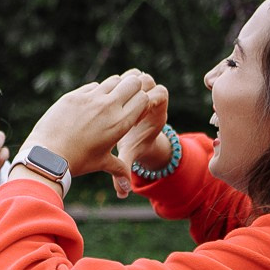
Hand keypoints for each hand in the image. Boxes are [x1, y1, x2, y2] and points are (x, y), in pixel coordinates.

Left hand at [20, 69, 154, 182]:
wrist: (48, 156)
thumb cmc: (78, 161)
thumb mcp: (102, 164)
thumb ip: (119, 171)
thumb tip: (125, 191)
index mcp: (120, 122)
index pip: (144, 97)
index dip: (142, 101)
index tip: (134, 111)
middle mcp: (108, 106)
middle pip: (132, 82)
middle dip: (132, 88)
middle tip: (124, 100)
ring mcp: (90, 98)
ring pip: (112, 80)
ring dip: (114, 88)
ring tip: (107, 102)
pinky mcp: (74, 95)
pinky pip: (92, 86)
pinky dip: (95, 92)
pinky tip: (89, 105)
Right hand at [113, 83, 170, 197]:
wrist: (136, 136)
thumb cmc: (133, 145)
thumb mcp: (129, 155)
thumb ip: (124, 170)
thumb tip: (121, 194)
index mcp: (157, 115)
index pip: (161, 95)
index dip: (150, 98)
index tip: (135, 109)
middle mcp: (152, 101)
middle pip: (151, 81)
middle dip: (138, 87)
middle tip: (123, 97)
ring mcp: (143, 93)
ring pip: (141, 76)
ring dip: (129, 82)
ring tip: (114, 93)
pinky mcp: (134, 88)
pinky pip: (131, 76)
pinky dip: (123, 79)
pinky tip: (109, 90)